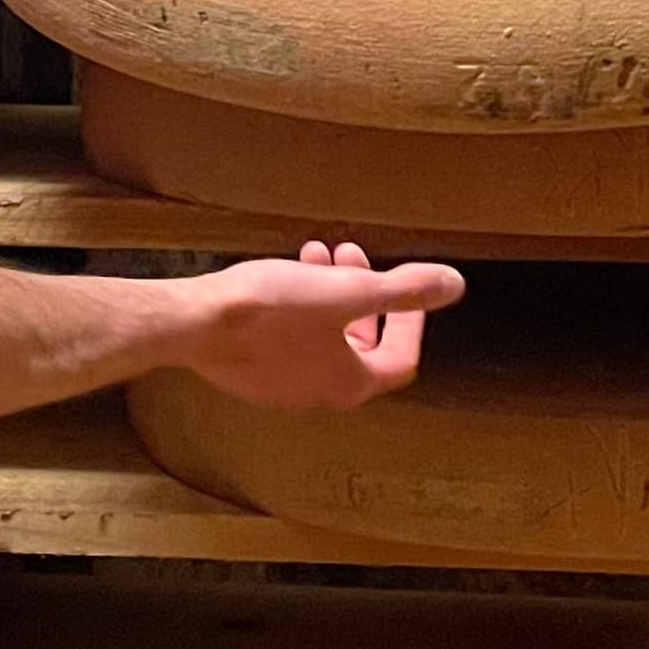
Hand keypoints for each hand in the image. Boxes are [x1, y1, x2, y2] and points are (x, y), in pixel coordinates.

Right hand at [177, 240, 456, 408]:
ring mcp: (280, 388)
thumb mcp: (347, 290)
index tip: (403, 285)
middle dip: (363, 296)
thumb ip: (404, 290)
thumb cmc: (270, 310)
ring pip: (321, 337)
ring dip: (329, 295)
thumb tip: (454, 286)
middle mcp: (317, 393)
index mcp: (349, 383)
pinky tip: (281, 276)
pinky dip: (298, 307)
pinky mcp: (250, 373)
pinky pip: (288, 340)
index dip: (410, 320)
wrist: (194, 323)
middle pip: (360, 346)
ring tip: (314, 255)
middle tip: (351, 256)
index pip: (399, 360)